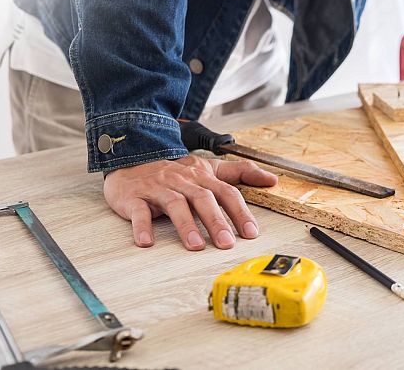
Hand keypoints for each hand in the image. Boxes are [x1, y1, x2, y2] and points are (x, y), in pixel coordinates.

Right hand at [104, 156, 277, 249]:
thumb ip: (240, 172)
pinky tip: (146, 242)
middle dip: (216, 221)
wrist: (131, 158)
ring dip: (186, 225)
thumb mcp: (209, 167)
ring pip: (175, 204)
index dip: (240, 212)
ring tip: (196, 246)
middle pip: (202, 198)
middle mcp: (182, 180)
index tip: (251, 233)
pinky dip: (142, 227)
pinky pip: (138, 212)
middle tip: (227, 243)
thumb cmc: (174, 171)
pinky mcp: (134, 197)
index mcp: (202, 175)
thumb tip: (272, 179)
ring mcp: (158, 188)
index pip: (226, 192)